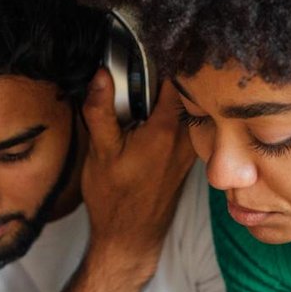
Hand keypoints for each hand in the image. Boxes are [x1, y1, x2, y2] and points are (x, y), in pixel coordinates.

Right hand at [79, 72, 193, 270]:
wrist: (130, 237)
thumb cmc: (114, 199)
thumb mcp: (100, 152)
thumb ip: (101, 110)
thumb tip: (101, 75)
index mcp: (167, 130)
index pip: (174, 77)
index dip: (157, 60)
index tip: (140, 54)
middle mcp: (186, 138)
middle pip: (184, 91)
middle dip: (163, 76)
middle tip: (137, 72)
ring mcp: (190, 149)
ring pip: (186, 108)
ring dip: (168, 98)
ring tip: (141, 96)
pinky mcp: (187, 158)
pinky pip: (185, 126)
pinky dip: (171, 116)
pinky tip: (148, 121)